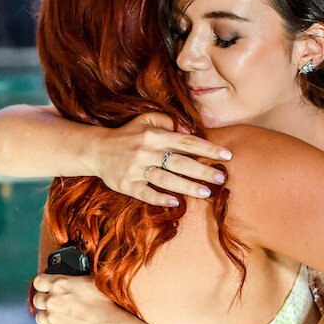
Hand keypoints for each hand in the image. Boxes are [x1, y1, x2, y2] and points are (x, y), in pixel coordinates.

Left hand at [32, 273, 143, 323]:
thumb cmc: (107, 305)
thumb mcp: (93, 282)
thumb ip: (78, 278)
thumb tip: (76, 275)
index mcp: (60, 284)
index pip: (38, 281)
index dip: (42, 285)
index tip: (45, 287)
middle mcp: (53, 301)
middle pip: (37, 300)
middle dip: (44, 302)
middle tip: (54, 304)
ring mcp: (53, 320)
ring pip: (39, 318)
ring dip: (47, 318)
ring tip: (59, 319)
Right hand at [88, 113, 231, 206]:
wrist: (96, 150)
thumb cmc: (128, 135)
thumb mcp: (146, 120)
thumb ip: (168, 122)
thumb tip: (190, 131)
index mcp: (153, 135)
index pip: (186, 142)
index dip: (207, 148)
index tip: (226, 154)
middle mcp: (145, 151)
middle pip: (179, 162)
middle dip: (202, 170)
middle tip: (221, 177)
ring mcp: (135, 169)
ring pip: (165, 179)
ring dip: (187, 186)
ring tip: (206, 192)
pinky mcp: (126, 185)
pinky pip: (145, 193)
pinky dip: (160, 198)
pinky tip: (175, 203)